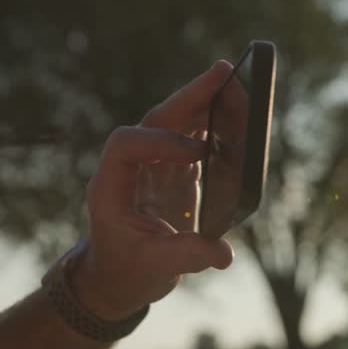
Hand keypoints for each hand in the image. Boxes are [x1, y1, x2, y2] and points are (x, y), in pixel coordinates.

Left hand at [73, 61, 234, 320]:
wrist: (119, 275)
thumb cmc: (128, 270)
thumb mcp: (155, 267)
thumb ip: (187, 256)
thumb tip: (224, 254)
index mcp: (110, 186)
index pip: (125, 145)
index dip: (160, 143)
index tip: (197, 154)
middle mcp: (129, 167)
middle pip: (155, 119)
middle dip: (189, 96)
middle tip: (224, 73)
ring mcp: (151, 165)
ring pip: (174, 121)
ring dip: (203, 101)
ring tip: (236, 83)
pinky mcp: (171, 170)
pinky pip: (190, 137)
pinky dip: (212, 123)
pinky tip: (237, 113)